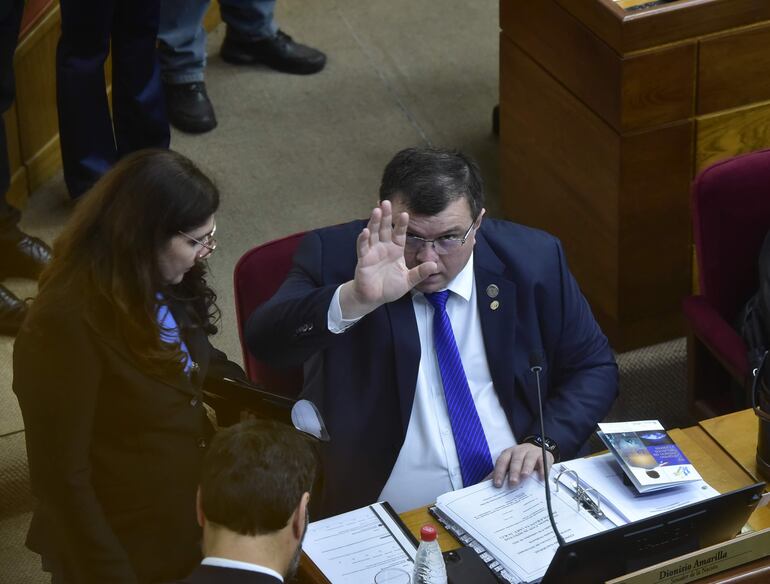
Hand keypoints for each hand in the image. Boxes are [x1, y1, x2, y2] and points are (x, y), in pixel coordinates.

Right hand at [339, 200, 436, 318]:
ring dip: (374, 222)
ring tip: (376, 210)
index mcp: (395, 250)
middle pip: (384, 228)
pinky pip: (362, 248)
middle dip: (385, 215)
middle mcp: (383, 247)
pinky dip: (363, 239)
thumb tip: (434, 265)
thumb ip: (420, 273)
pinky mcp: (363, 260)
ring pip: (373, 233)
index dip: (401, 224)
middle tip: (386, 202)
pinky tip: (365, 231)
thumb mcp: (408, 280)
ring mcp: (372, 252)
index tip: (405, 214)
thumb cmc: (390, 288)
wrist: (374, 298)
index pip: (399, 234)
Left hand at [489, 443, 553, 487]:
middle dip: (513, 471)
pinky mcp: (543, 455)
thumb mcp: (509, 465)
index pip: (502, 462)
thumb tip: (483, 485)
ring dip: (526, 468)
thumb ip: (499, 473)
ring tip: (524, 476)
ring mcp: (531, 452)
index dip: (499, 472)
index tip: (497, 484)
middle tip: (512, 482)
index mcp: (508, 454)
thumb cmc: (520, 461)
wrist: (537, 451)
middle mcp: (519, 451)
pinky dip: (543, 469)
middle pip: (515, 460)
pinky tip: (541, 478)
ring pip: (528, 459)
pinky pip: (543, 461)